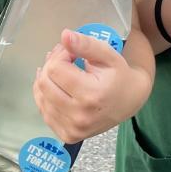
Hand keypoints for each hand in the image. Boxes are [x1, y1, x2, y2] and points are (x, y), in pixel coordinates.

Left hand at [33, 29, 151, 142]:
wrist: (130, 101)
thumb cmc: (119, 75)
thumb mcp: (108, 55)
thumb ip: (86, 44)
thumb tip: (64, 35)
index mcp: (91, 95)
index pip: (56, 68)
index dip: (61, 54)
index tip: (72, 53)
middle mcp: (80, 116)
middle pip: (44, 83)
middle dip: (51, 65)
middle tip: (64, 58)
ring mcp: (72, 129)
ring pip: (40, 96)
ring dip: (46, 79)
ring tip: (61, 71)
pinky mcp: (67, 135)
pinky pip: (43, 111)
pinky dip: (46, 96)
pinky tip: (56, 87)